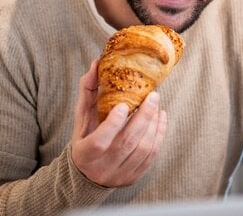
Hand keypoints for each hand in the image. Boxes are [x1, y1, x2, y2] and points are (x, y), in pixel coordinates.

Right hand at [70, 60, 167, 186]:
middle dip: (143, 118)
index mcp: (84, 154)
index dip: (113, 124)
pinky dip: (159, 136)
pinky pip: (151, 157)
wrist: (88, 174)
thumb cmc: (85, 138)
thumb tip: (96, 64)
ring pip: (142, 150)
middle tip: (153, 96)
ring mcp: (119, 175)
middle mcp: (102, 168)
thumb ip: (88, 91)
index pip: (99, 141)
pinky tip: (160, 119)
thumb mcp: (81, 117)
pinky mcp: (133, 178)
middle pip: (127, 143)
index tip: (125, 104)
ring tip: (157, 106)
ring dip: (154, 125)